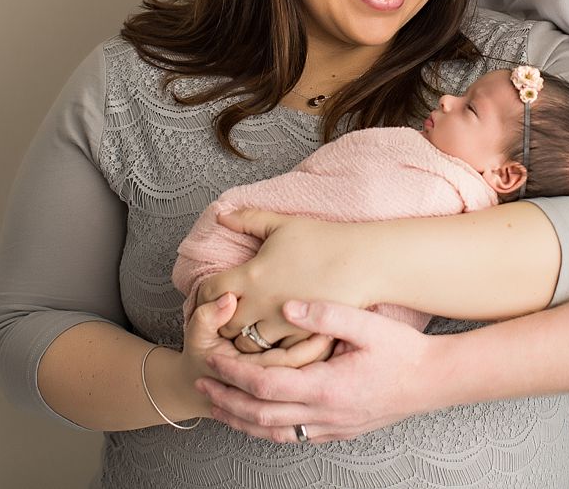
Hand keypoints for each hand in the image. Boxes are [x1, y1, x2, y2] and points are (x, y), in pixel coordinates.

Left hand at [196, 299, 437, 442]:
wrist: (434, 381)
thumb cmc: (403, 351)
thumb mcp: (367, 324)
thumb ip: (325, 315)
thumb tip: (286, 308)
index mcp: (325, 386)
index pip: (265, 385)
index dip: (234, 374)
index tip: (214, 359)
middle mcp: (324, 413)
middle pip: (261, 415)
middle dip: (227, 401)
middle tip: (202, 385)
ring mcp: (332, 426)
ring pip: (275, 432)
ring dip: (243, 420)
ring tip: (220, 407)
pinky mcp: (340, 430)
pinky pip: (295, 436)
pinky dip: (270, 430)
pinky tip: (261, 420)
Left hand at [197, 210, 375, 348]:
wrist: (363, 261)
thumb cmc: (325, 240)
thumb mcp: (282, 224)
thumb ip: (248, 219)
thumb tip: (221, 214)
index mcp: (251, 275)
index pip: (210, 292)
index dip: (205, 295)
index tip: (213, 294)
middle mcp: (261, 304)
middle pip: (223, 324)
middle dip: (222, 322)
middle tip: (226, 317)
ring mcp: (281, 325)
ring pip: (246, 346)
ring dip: (244, 342)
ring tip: (248, 332)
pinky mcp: (301, 338)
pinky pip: (274, 355)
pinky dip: (270, 353)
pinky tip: (274, 343)